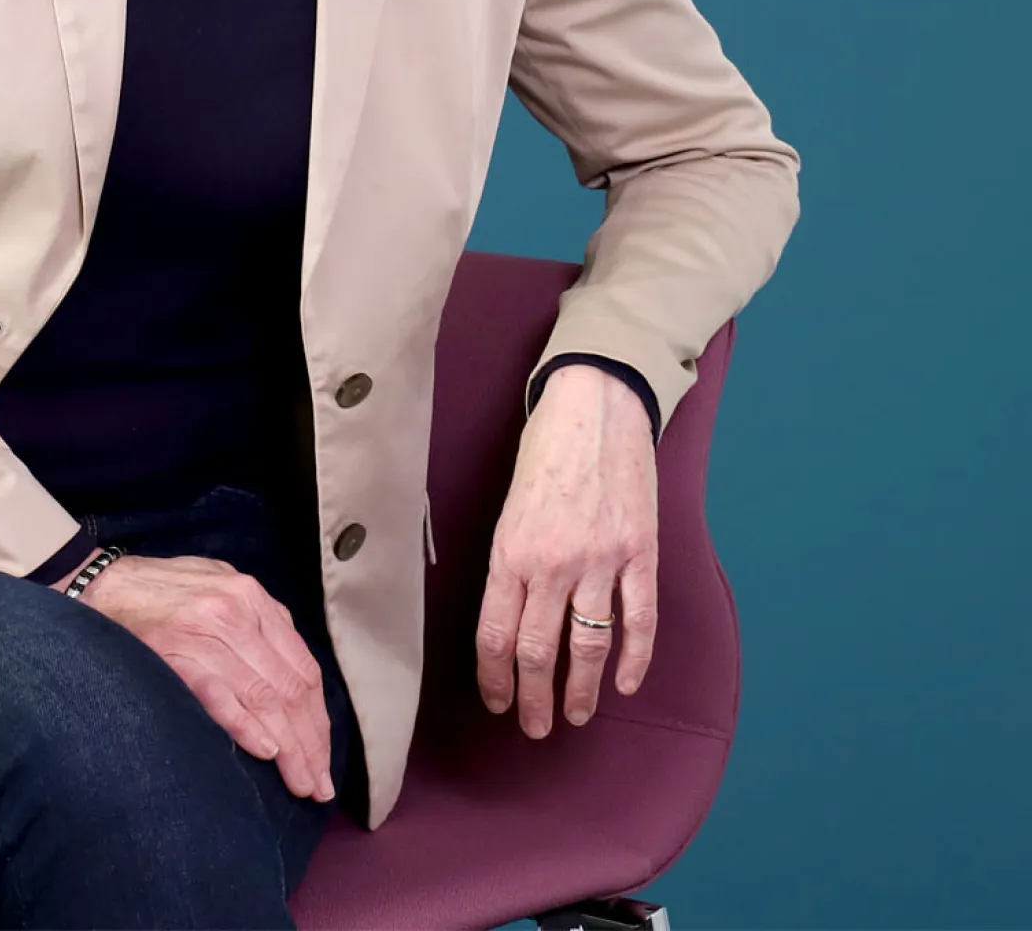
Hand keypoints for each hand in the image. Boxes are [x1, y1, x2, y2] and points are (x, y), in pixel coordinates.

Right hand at [56, 552, 334, 802]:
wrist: (100, 587)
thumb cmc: (160, 594)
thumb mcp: (218, 591)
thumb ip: (256, 625)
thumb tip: (291, 680)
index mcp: (252, 597)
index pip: (302, 667)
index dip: (317, 719)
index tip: (322, 758)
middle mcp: (237, 610)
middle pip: (290, 688)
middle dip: (310, 743)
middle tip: (317, 785)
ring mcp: (207, 631)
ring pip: (265, 697)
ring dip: (289, 748)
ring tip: (301, 783)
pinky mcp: (177, 652)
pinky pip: (222, 695)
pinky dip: (247, 726)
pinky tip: (266, 752)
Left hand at [475, 363, 659, 737]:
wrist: (595, 407)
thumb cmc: (544, 450)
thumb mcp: (509, 505)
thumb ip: (510, 559)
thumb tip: (508, 612)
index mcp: (510, 550)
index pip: (495, 633)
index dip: (495, 676)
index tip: (497, 701)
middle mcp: (552, 563)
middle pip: (538, 650)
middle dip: (534, 698)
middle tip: (535, 727)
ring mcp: (600, 560)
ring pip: (587, 645)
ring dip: (580, 690)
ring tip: (574, 716)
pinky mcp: (639, 553)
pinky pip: (638, 620)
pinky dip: (633, 660)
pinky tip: (623, 684)